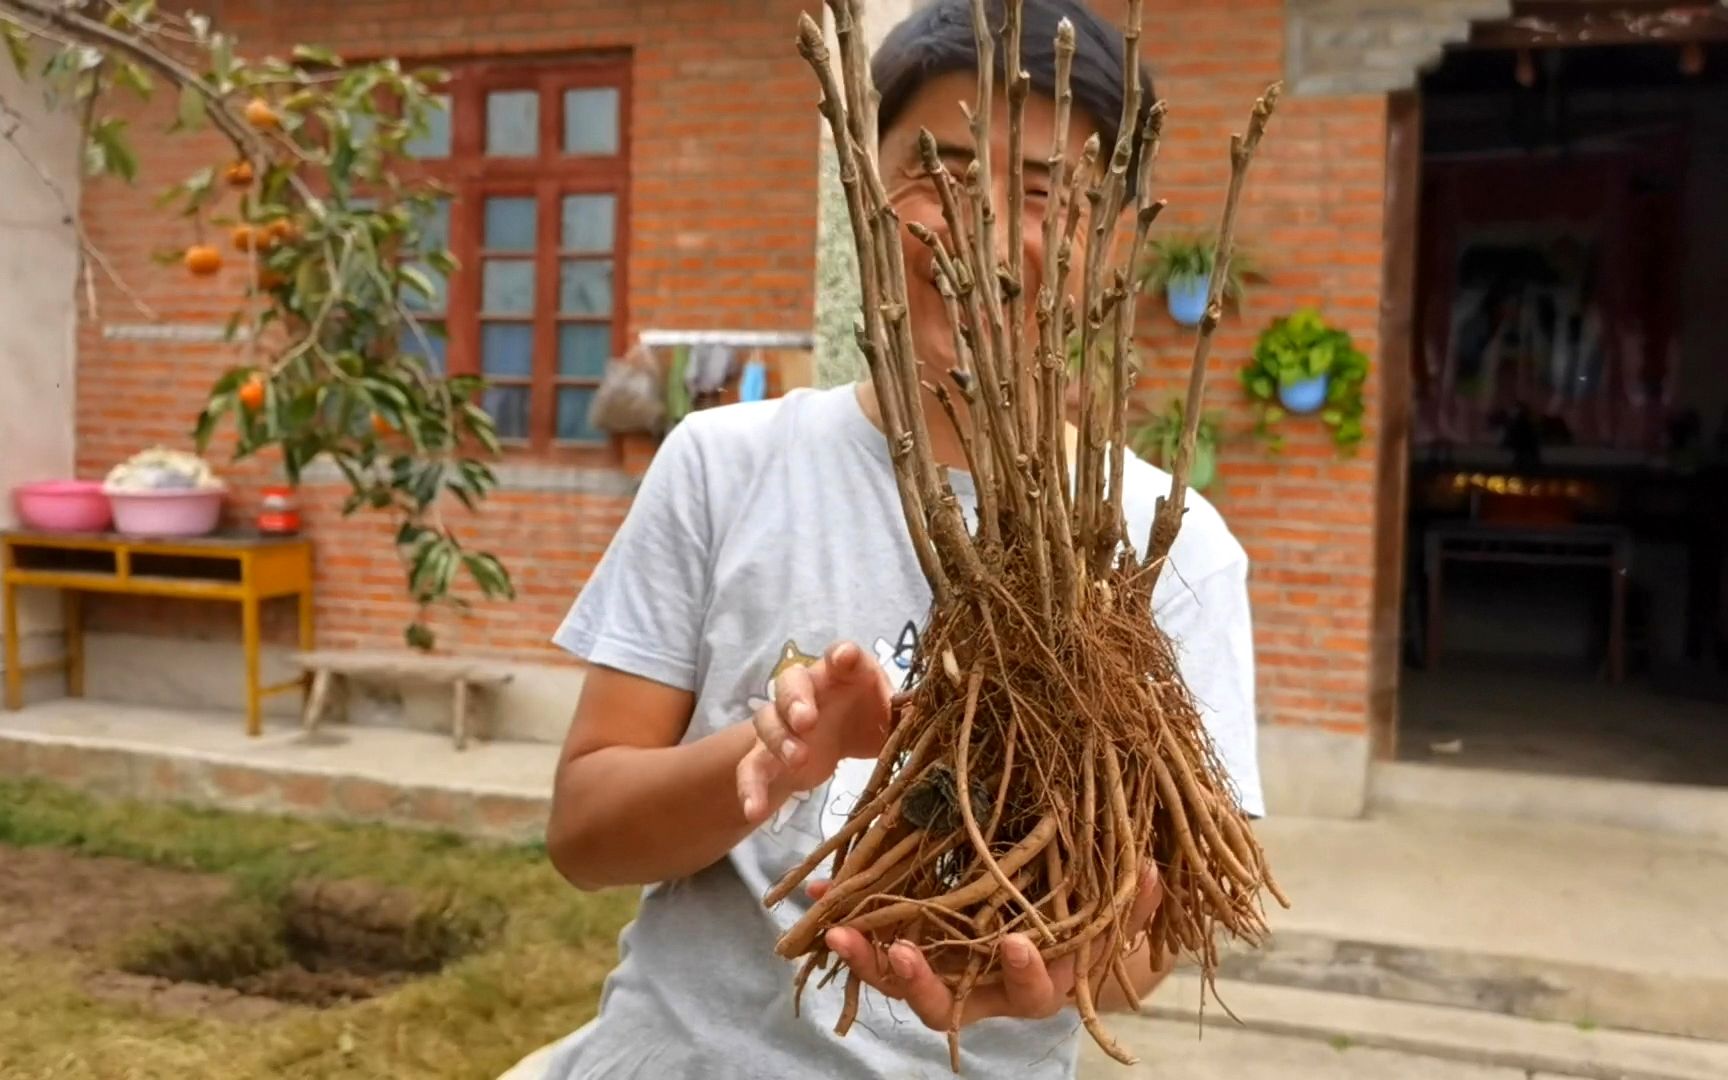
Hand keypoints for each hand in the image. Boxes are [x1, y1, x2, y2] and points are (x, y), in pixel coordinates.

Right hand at [736, 641, 894, 824]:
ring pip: (766, 719)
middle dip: (796, 699)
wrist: (836, 743)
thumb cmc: (867, 719)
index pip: (839, 655)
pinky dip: (749, 787)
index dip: (841, 655)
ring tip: (798, 760)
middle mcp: (809, 691)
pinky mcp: (768, 756)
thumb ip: (905, 716)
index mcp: (843, 675)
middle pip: (790, 681)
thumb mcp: (890, 720)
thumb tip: (929, 716)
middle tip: (807, 720)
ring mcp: (784, 723)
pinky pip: (750, 767)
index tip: (845, 659)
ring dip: (779, 738)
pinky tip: (754, 810)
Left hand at [815, 866, 1161, 1027]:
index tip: (1015, 944)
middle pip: (943, 1005)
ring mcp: (944, 973)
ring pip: (899, 982)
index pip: (1030, 989)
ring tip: (837, 931)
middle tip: (897, 955)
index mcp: (1037, 984)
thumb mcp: (1113, 916)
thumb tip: (1148, 867)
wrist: (1053, 939)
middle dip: (915, 984)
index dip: (1023, 971)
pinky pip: (876, 945)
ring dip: (867, 961)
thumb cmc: (1087, 928)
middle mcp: (983, 990)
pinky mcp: (915, 949)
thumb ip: (1133, 900)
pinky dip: (850, 923)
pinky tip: (819, 896)